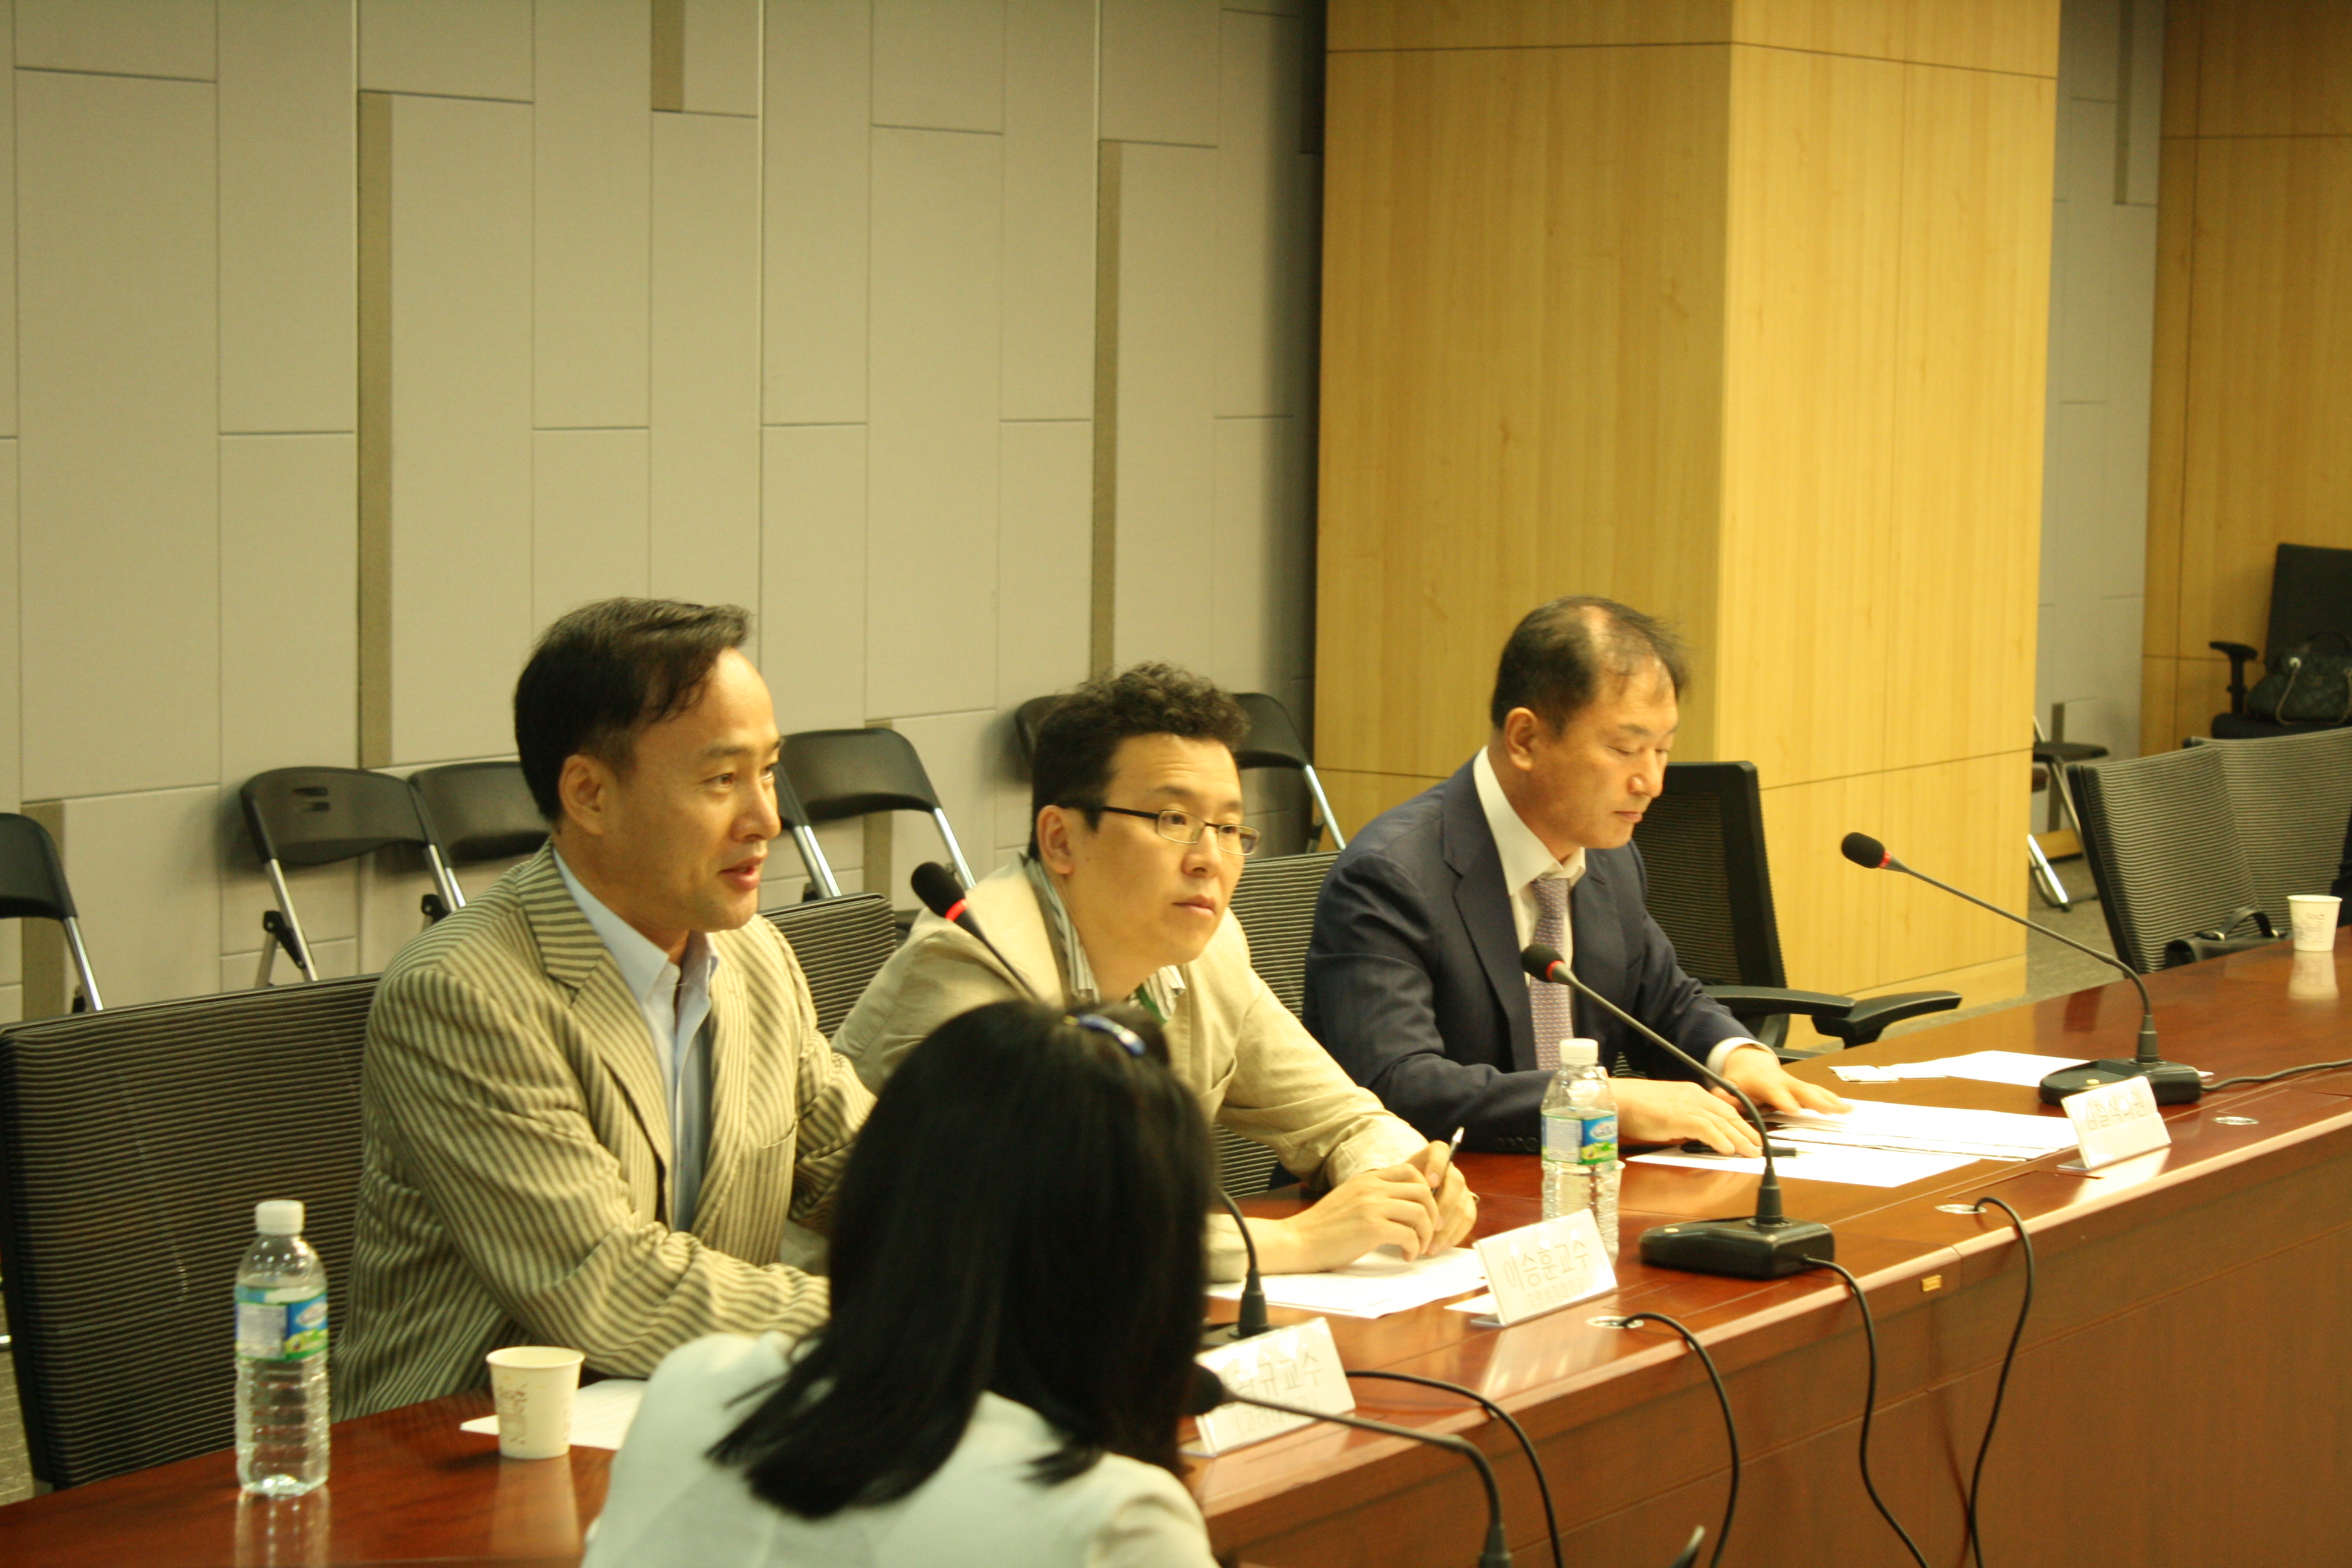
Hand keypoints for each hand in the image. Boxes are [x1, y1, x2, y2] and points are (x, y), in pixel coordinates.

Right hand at [1248, 1163, 1440, 1273]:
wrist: (1298, 1240)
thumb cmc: (1323, 1227)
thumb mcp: (1350, 1198)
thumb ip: (1373, 1195)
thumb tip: (1402, 1205)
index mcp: (1367, 1178)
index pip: (1411, 1170)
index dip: (1426, 1190)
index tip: (1424, 1211)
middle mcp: (1372, 1187)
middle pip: (1423, 1192)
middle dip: (1432, 1214)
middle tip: (1428, 1232)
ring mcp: (1372, 1206)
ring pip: (1420, 1213)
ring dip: (1425, 1234)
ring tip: (1417, 1248)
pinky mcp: (1371, 1228)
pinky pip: (1409, 1235)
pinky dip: (1413, 1248)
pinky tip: (1404, 1256)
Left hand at [1404, 1141, 1477, 1249]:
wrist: (1401, 1202)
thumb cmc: (1396, 1193)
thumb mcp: (1393, 1186)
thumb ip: (1398, 1188)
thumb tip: (1403, 1206)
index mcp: (1431, 1159)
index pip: (1440, 1151)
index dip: (1437, 1165)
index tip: (1428, 1183)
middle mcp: (1449, 1172)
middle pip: (1455, 1183)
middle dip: (1444, 1206)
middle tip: (1432, 1226)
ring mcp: (1460, 1189)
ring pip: (1462, 1205)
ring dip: (1448, 1228)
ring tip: (1431, 1246)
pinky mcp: (1466, 1205)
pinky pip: (1468, 1219)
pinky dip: (1455, 1234)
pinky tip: (1441, 1246)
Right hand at [1611, 1078, 1767, 1155]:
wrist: (1617, 1099)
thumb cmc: (1634, 1106)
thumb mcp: (1666, 1112)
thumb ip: (1683, 1120)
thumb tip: (1692, 1136)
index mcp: (1691, 1092)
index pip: (1723, 1108)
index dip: (1739, 1123)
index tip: (1749, 1135)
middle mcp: (1693, 1095)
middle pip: (1728, 1115)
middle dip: (1746, 1131)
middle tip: (1758, 1146)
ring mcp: (1687, 1105)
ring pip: (1722, 1122)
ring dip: (1739, 1139)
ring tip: (1750, 1152)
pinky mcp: (1680, 1116)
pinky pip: (1706, 1129)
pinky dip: (1720, 1140)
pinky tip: (1728, 1150)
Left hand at [1717, 1046, 1850, 1116]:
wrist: (1749, 1060)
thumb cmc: (1740, 1076)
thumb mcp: (1728, 1083)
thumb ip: (1725, 1093)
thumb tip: (1720, 1097)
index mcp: (1765, 1082)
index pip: (1775, 1092)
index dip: (1784, 1100)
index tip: (1794, 1109)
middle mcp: (1783, 1081)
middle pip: (1801, 1090)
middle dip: (1816, 1100)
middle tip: (1830, 1110)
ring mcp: (1795, 1083)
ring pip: (1814, 1091)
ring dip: (1831, 1100)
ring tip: (1847, 1109)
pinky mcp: (1802, 1087)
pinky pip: (1819, 1093)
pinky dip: (1834, 1100)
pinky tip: (1848, 1107)